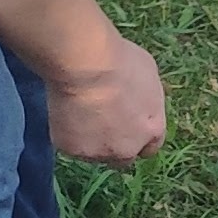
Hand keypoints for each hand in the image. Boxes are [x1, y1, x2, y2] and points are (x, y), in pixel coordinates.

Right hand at [46, 33, 166, 165]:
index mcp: (152, 130)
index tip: (126, 125)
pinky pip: (69, 144)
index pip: (149, 147)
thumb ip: (145, 98)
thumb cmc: (119, 60)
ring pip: (94, 153)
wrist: (85, 64)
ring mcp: (99, 153)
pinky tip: (65, 110)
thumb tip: (138, 100)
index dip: (137, 136)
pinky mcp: (71, 150)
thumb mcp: (148, 75)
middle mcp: (128, 149)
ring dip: (89, 139)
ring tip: (79, 111)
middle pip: (123, 157)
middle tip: (100, 121)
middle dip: (114, 144)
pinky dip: (66, 131)